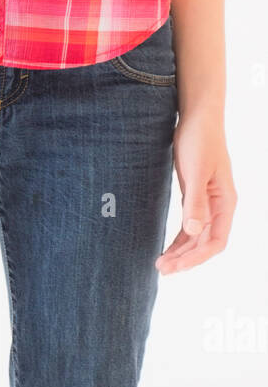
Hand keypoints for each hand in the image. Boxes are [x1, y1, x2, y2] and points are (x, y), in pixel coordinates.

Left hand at [157, 112, 236, 274]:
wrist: (196, 117)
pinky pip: (188, 228)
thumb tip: (193, 231)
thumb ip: (195, 202)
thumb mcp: (196, 171)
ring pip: (195, 239)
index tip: (177, 265)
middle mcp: (219, 207)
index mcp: (225, 202)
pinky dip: (178, 241)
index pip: (216, 241)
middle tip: (161, 270)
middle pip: (205, 244)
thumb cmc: (199, 140)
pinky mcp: (194, 198)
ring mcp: (207, 204)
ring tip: (160, 265)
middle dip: (185, 259)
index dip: (197, 257)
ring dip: (180, 253)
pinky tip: (165, 250)